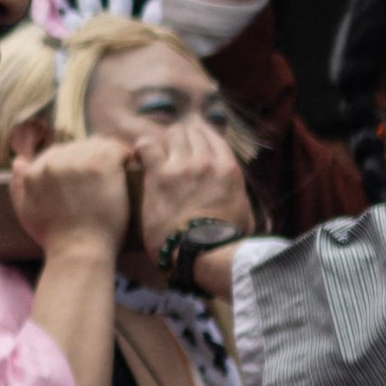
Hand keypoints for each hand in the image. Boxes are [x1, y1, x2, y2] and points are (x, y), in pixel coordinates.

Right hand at [7, 134, 133, 263]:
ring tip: (117, 166)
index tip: (86, 174)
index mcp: (34, 171)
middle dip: (89, 156)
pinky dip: (123, 154)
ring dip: (107, 153)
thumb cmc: (55, 237)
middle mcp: (52, 162)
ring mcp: (77, 162)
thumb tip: (17, 161)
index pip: (55, 153)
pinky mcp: (101, 165)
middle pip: (76, 146)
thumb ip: (18, 185)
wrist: (78, 251)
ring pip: (96, 144)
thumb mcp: (25, 211)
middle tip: (104, 172)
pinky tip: (127, 163)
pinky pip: (115, 148)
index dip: (72, 162)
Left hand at [131, 118, 253, 262]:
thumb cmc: (225, 240)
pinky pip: (148, 146)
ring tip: (157, 156)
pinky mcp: (160, 176)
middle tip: (171, 152)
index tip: (190, 143)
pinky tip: (142, 157)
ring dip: (164, 143)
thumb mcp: (243, 213)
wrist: (203, 252)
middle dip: (180, 138)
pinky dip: (144, 148)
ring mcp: (183, 167)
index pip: (212, 136)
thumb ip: (236, 195)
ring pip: (171, 135)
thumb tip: (234, 193)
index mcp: (229, 170)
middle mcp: (208, 163)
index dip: (199, 136)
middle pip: (190, 132)